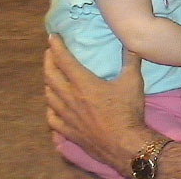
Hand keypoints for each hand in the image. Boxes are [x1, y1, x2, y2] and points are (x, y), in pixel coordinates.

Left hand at [44, 34, 150, 174]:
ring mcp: (66, 116)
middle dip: (48, 61)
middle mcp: (69, 98)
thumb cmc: (127, 111)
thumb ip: (131, 59)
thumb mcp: (132, 81)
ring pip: (48, 95)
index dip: (56, 47)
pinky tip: (52, 105)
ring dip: (47, 82)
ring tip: (50, 75)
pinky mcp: (68, 131)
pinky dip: (49, 108)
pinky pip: (52, 118)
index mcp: (83, 83)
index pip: (64, 61)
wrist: (124, 144)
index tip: (52, 37)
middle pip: (51, 76)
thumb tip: (132, 42)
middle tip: (48, 52)